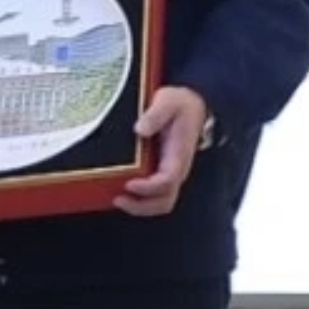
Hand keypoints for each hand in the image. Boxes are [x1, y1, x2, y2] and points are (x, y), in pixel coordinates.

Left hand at [119, 86, 214, 215]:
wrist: (192, 104)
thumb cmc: (180, 104)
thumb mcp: (169, 101)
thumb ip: (156, 114)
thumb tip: (140, 129)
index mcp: (179, 155)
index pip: (167, 180)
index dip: (148, 187)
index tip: (129, 184)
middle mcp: (176, 169)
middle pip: (165, 201)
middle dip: (142, 206)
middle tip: (118, 199)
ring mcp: (169, 173)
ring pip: (159, 202)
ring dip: (139, 206)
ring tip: (115, 199)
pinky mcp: (160, 173)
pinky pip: (152, 195)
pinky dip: (137, 199)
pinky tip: (118, 192)